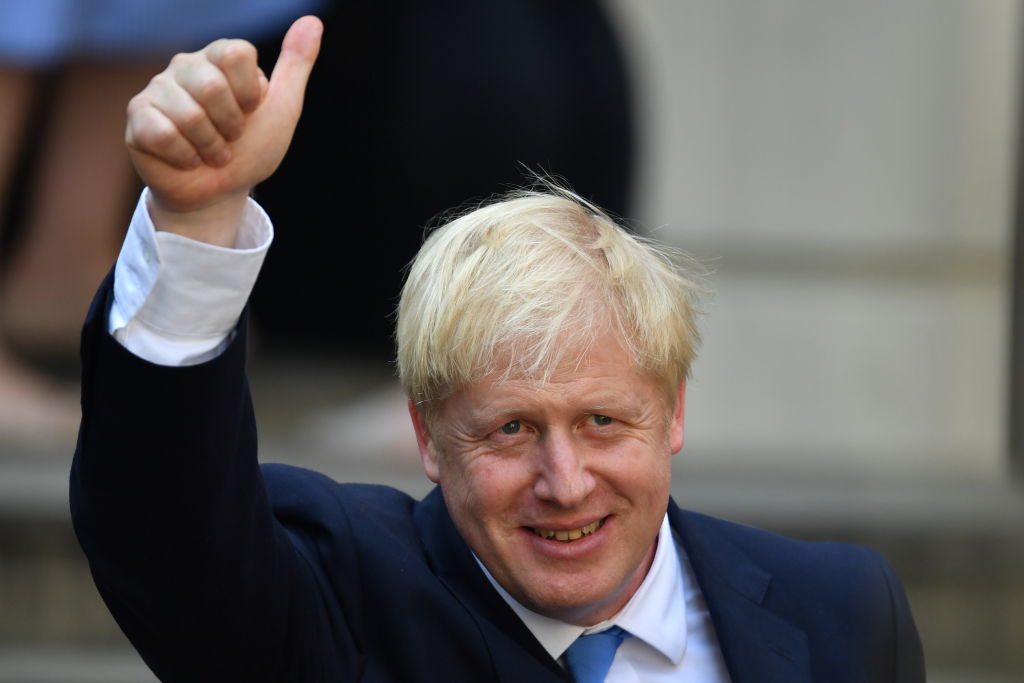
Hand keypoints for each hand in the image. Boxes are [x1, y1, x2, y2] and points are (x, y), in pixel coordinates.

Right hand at [125, 16, 321, 244]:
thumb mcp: (283, 108)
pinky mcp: (138, 117)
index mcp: (219, 57)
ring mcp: (158, 89)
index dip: (250, 94)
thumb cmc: (251, 149)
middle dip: (231, 126)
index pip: (237, 53)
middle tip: (230, 138)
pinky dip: (185, 157)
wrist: (222, 192)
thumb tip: (312, 21)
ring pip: (189, 115)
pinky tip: (186, 158)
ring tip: (210, 151)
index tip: (250, 111)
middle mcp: (186, 65)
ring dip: (210, 147)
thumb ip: (296, 64)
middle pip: (212, 87)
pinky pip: (162, 134)